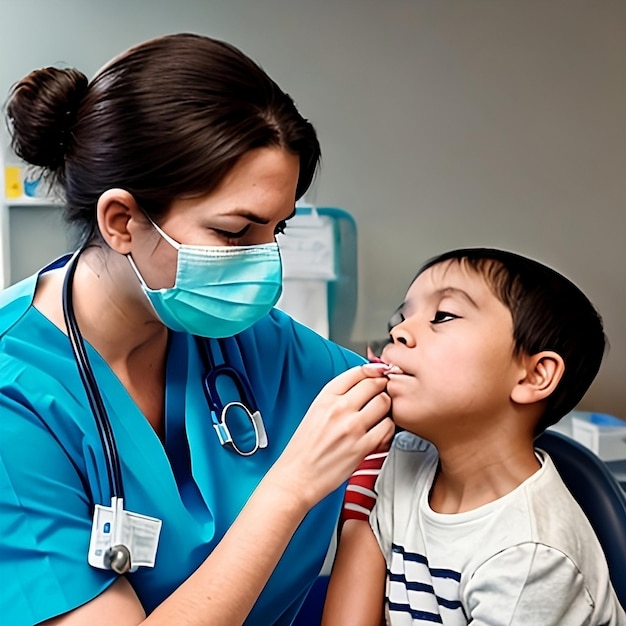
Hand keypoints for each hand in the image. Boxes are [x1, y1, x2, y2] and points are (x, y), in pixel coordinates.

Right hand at [268, 363, 393, 509]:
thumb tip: (364, 384)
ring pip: (384, 403)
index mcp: (325, 397)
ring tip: (380, 415)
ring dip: (386, 408)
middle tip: (382, 395)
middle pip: (375, 384)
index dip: (373, 371)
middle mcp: (339, 408)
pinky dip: (388, 428)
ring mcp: (352, 427)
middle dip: (382, 388)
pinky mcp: (362, 447)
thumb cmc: (304, 448)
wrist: (297, 477)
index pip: (358, 371)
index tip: (378, 375)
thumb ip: (338, 396)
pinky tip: (380, 432)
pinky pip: (387, 427)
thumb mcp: (315, 411)